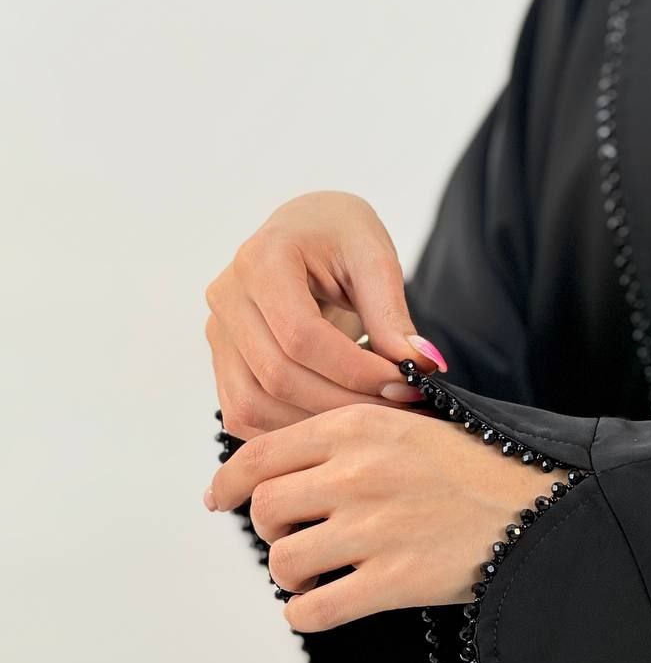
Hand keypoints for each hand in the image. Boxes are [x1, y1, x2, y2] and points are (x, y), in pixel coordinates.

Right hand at [204, 192, 447, 438]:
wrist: (304, 232)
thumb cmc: (338, 236)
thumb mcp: (374, 258)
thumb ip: (392, 313)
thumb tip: (421, 365)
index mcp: (262, 260)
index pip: (302, 336)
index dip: (356, 370)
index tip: (405, 384)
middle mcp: (227, 297)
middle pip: (278, 376)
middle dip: (344, 403)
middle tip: (398, 408)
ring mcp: (217, 333)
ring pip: (255, 405)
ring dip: (316, 425)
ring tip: (370, 419)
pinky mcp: (222, 362)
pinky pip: (245, 414)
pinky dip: (290, 430)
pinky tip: (335, 424)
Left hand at [205, 404, 556, 631]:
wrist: (539, 507)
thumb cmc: (475, 467)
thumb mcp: (408, 423)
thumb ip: (348, 434)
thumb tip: (282, 462)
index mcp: (357, 426)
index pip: (261, 454)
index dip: (228, 481)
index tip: (217, 499)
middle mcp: (357, 473)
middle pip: (265, 510)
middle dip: (271, 530)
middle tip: (296, 536)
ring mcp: (374, 529)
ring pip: (283, 562)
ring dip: (290, 574)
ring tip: (316, 572)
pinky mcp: (393, 581)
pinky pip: (312, 610)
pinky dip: (305, 613)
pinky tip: (323, 604)